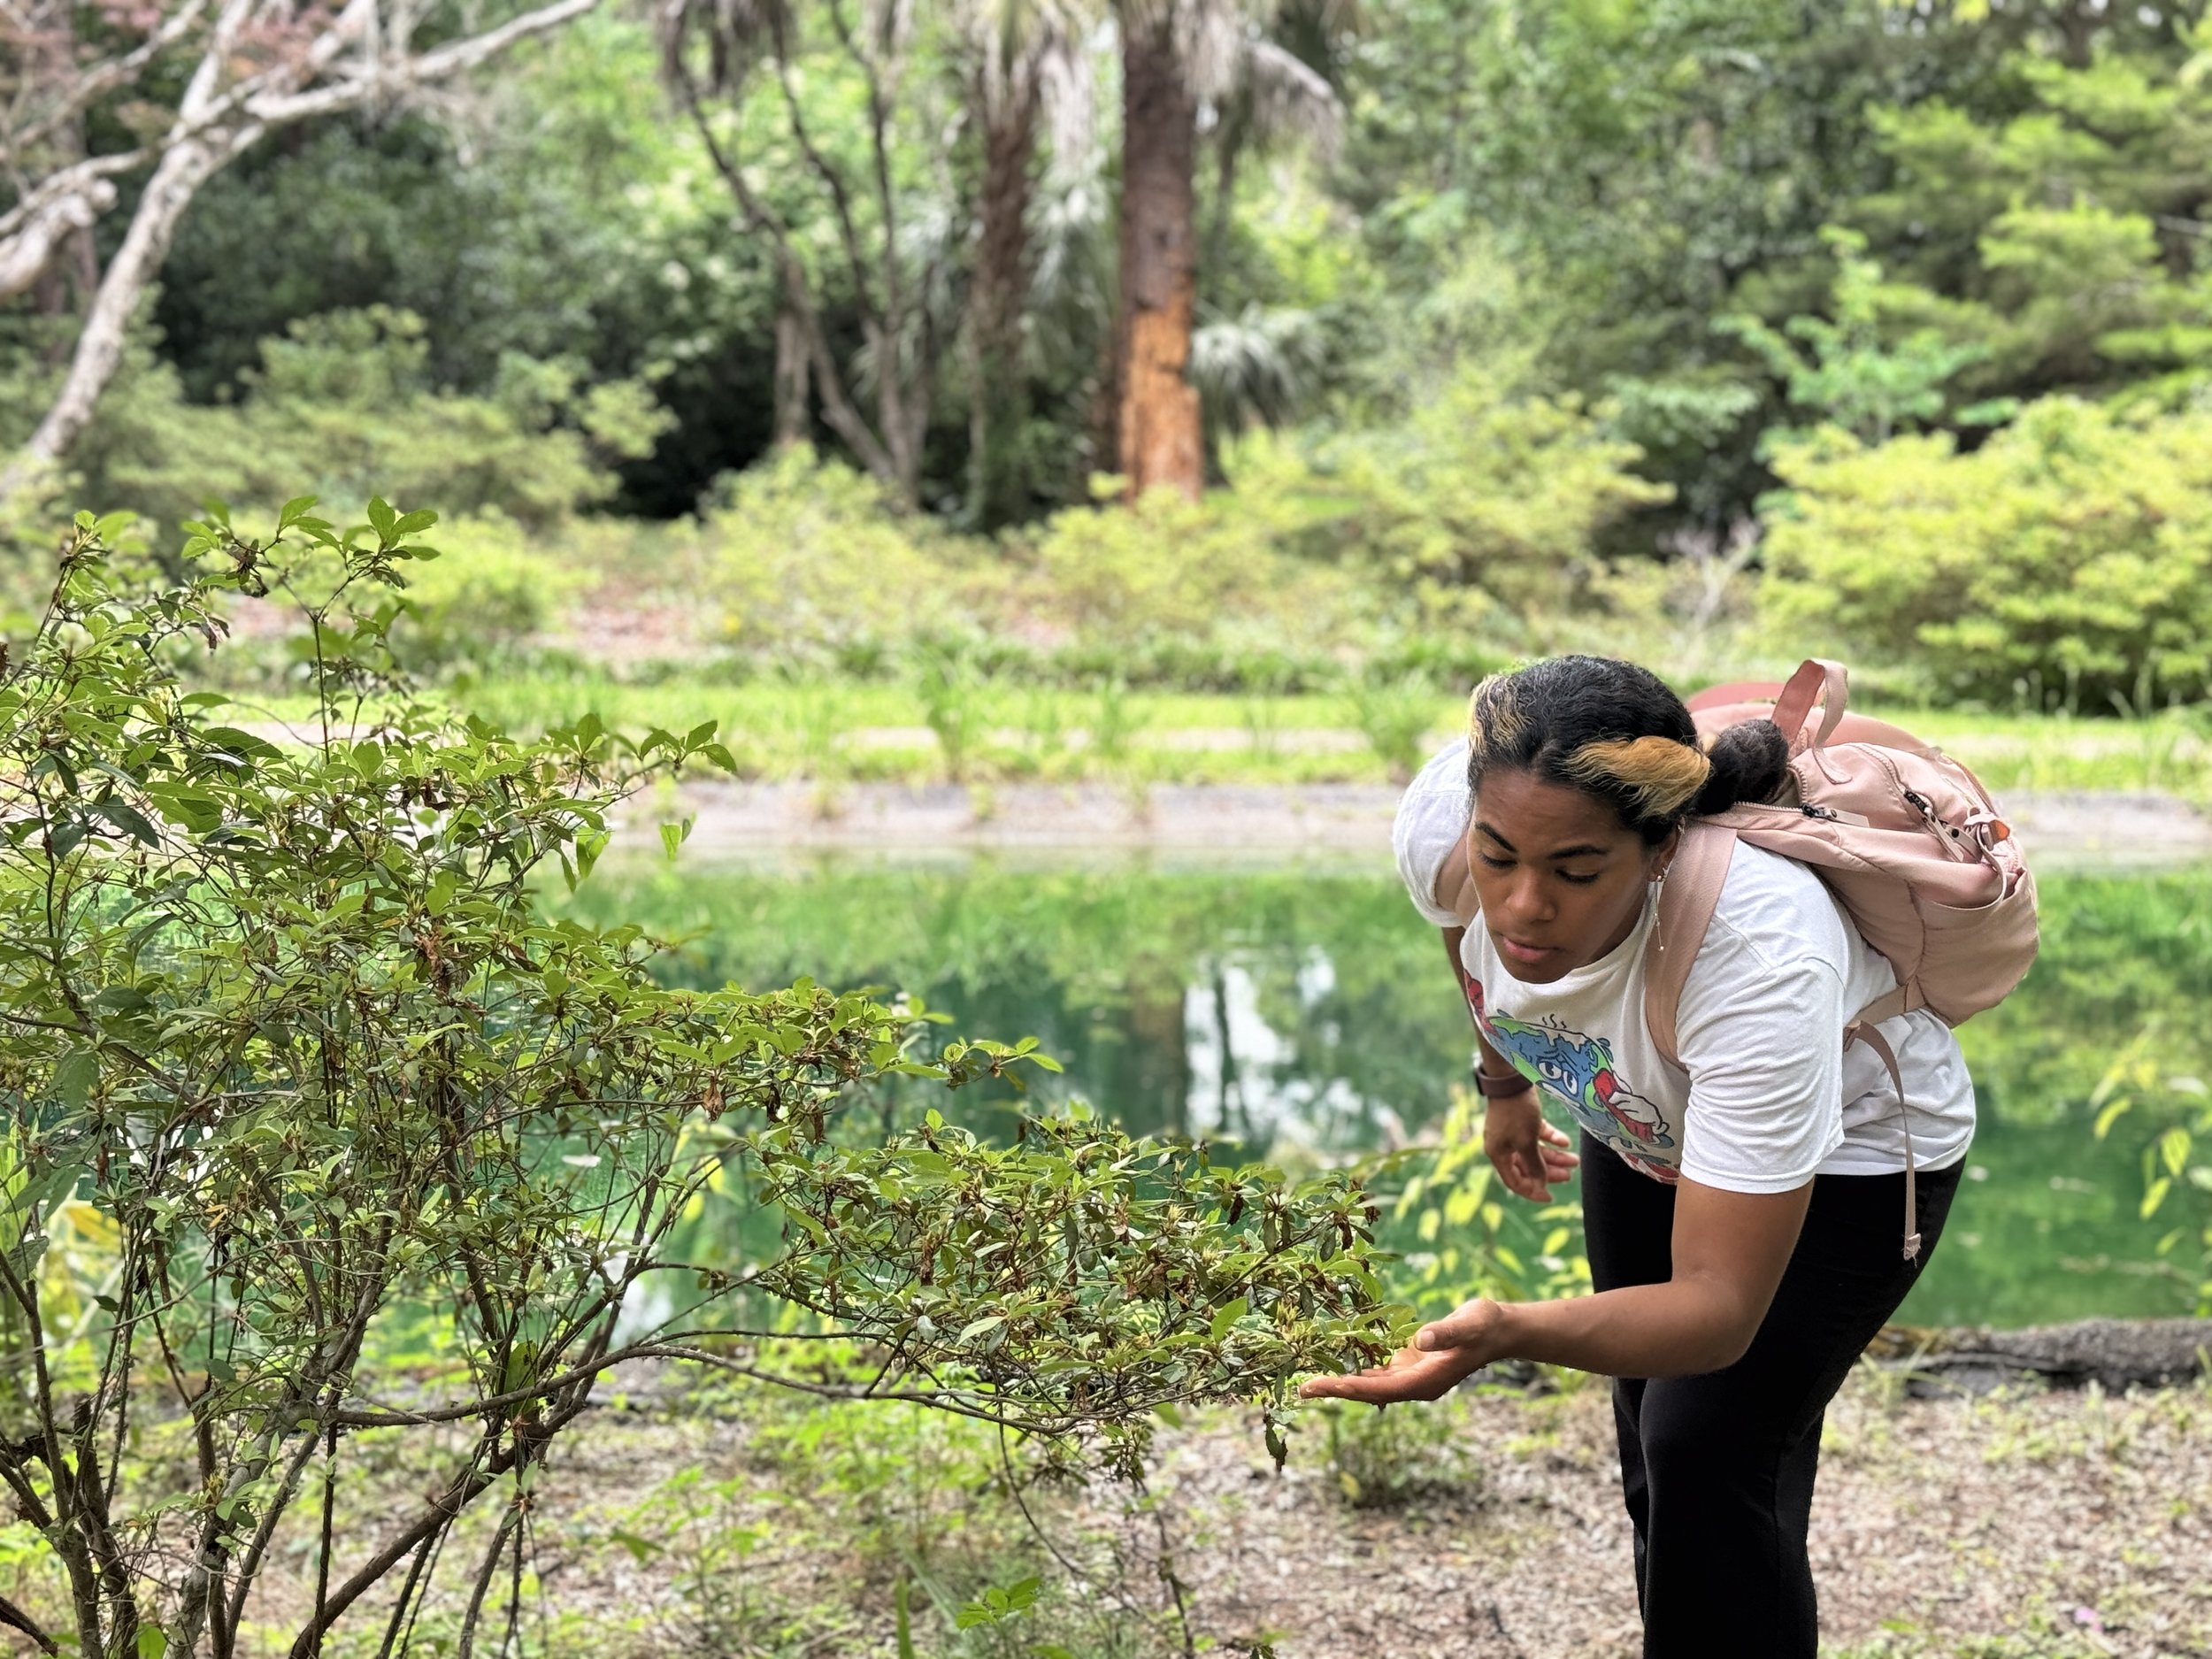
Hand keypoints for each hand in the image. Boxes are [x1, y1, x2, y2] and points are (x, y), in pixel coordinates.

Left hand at [1298, 1298, 1503, 1404]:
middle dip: (1337, 1389)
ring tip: (1309, 1381)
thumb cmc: (1484, 1326)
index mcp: (1426, 1382)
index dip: (1351, 1388)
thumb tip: (1420, 1341)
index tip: (1324, 1386)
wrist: (1498, 1329)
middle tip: (1301, 1389)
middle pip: (1369, 1391)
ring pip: (1371, 1383)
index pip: (1381, 1389)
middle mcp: (1415, 1384)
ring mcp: (1412, 1376)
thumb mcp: (1468, 1325)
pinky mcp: (1410, 1363)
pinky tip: (1336, 1364)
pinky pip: (1378, 1371)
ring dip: (1342, 1382)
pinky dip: (1357, 1368)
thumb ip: (1444, 1332)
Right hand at [1484, 1089, 1577, 1201]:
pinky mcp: (1521, 1120)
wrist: (1510, 1080)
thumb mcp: (1527, 1142)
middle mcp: (1504, 1146)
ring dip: (1555, 1156)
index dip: (1532, 1191)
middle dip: (1550, 1172)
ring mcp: (1512, 1132)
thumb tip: (1540, 1184)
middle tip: (1570, 1175)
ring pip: (1535, 1151)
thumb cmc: (1517, 1113)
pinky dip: (1551, 1139)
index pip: (1515, 1181)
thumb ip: (1535, 1165)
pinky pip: (1537, 1135)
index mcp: (1499, 1155)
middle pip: (1528, 1167)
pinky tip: (1565, 1141)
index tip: (1550, 1197)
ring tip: (1575, 1159)